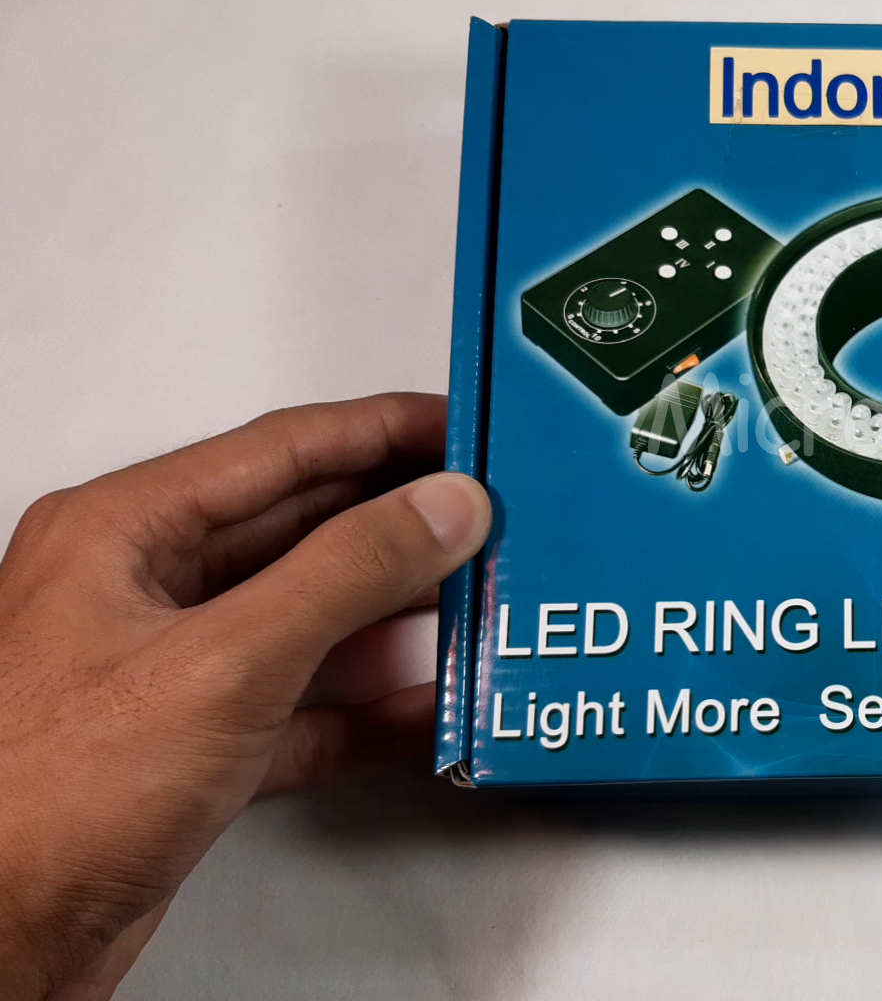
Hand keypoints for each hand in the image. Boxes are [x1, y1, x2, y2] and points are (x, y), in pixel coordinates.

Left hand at [0, 394, 490, 1000]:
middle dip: (401, 520)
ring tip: (478, 596)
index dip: (384, 431)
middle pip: (302, 528)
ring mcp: (168, 670)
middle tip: (490, 512)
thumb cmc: (45, 800)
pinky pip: (304, 707)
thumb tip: (439, 507)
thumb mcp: (226, 662)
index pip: (282, 451)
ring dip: (396, 612)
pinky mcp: (192, 749)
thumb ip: (346, 573)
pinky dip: (369, 708)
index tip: (465, 426)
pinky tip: (427, 706)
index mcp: (122, 533)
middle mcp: (140, 589)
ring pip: (309, 616)